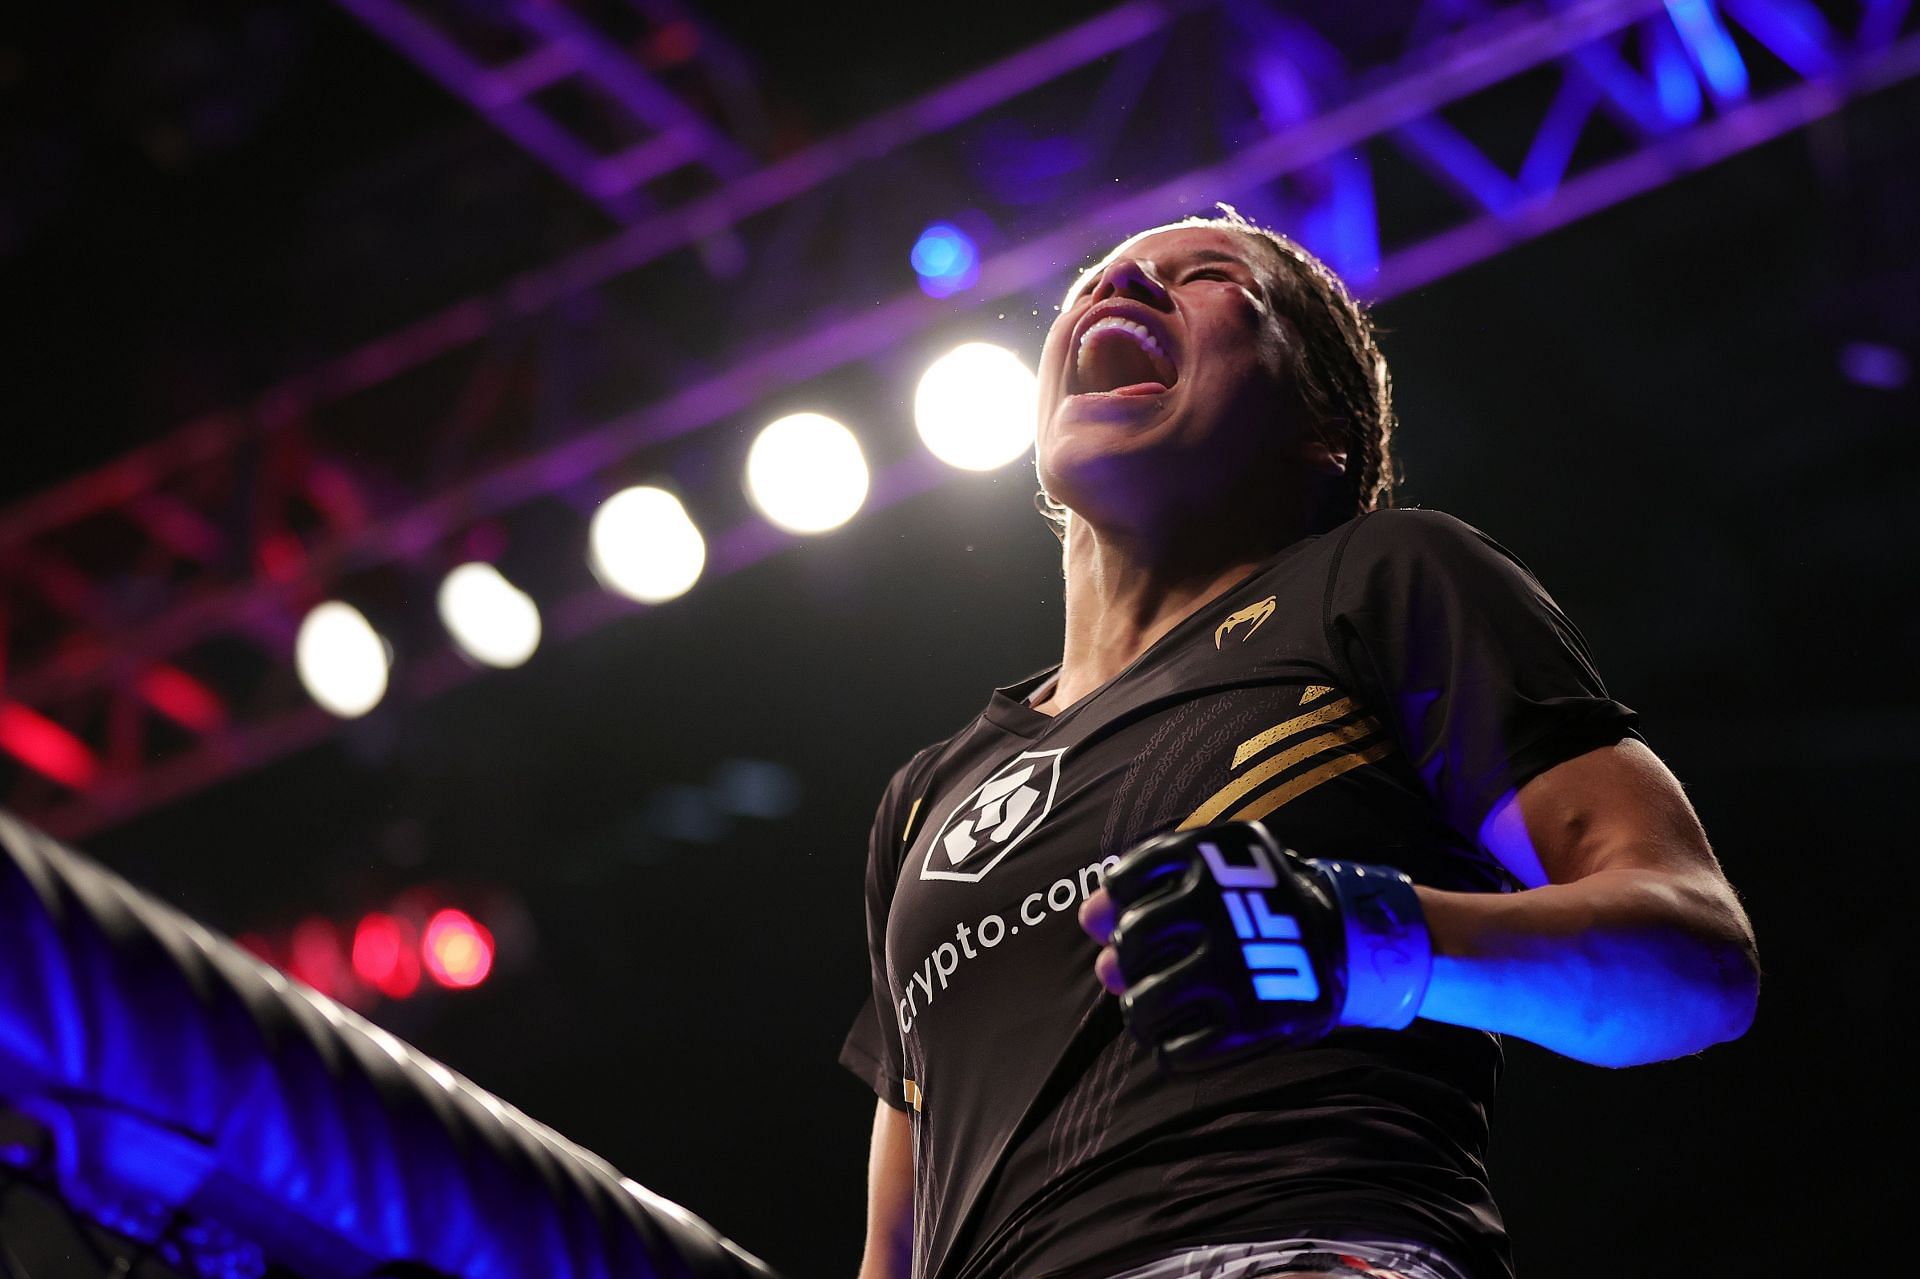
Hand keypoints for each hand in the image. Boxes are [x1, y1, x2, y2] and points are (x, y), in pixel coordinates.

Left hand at [1078, 821, 1431, 1069]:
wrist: (1345, 939)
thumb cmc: (1258, 899)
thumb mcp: (1211, 871)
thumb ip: (1145, 886)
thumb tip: (1088, 918)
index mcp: (1206, 860)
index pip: (1124, 882)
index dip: (1120, 904)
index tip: (1141, 912)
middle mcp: (1217, 910)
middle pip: (1129, 943)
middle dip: (1128, 959)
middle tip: (1147, 967)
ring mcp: (1232, 968)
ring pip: (1144, 1003)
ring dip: (1141, 1010)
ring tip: (1155, 1008)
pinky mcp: (1250, 1022)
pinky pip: (1178, 1051)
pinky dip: (1171, 1049)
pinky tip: (1184, 1036)